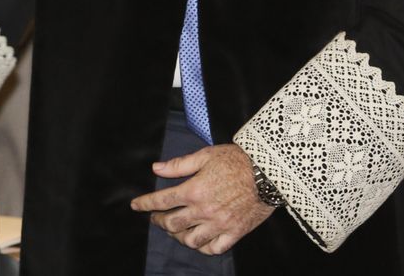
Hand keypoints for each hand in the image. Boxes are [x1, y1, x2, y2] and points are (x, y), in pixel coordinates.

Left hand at [130, 143, 274, 254]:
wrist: (268, 173)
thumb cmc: (236, 161)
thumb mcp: (205, 155)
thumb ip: (179, 165)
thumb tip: (156, 168)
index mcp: (193, 190)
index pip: (161, 201)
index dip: (144, 204)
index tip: (135, 206)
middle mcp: (204, 210)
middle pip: (172, 224)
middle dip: (159, 222)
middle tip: (156, 218)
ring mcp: (219, 224)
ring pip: (191, 240)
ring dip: (179, 236)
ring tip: (176, 230)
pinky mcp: (235, 232)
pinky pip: (215, 248)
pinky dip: (204, 247)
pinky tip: (199, 240)